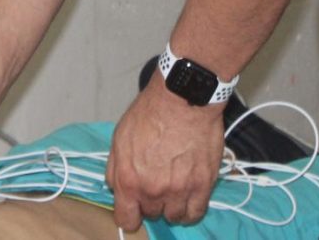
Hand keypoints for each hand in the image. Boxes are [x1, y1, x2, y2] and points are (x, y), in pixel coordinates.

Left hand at [106, 77, 224, 230]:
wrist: (182, 98)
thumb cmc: (151, 112)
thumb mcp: (119, 137)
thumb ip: (115, 169)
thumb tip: (117, 188)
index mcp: (129, 180)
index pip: (126, 220)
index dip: (129, 215)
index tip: (133, 209)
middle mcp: (153, 190)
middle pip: (151, 214)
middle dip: (151, 201)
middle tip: (156, 182)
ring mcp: (179, 190)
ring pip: (174, 216)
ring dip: (172, 205)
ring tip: (174, 186)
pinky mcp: (202, 185)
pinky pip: (195, 213)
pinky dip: (191, 208)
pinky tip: (188, 196)